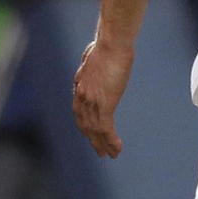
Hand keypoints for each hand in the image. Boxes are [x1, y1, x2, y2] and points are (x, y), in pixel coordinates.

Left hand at [73, 37, 134, 157]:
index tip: (91, 133)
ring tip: (111, 155)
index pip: (80, 112)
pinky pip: (106, 129)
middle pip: (86, 125)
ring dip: (104, 144)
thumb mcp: (93, 58)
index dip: (86, 125)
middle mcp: (82, 97)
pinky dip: (111, 141)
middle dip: (93, 140)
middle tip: (100, 152)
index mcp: (80, 86)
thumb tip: (92, 63)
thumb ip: (91, 67)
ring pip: (96, 130)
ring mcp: (92, 102)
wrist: (111, 44)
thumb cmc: (106, 45)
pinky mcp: (104, 104)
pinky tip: (117, 148)